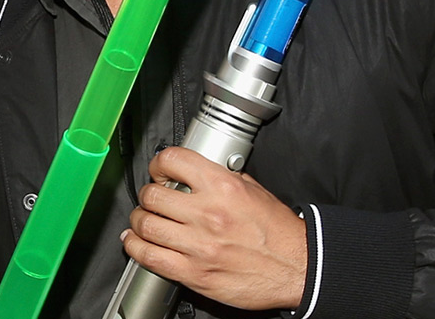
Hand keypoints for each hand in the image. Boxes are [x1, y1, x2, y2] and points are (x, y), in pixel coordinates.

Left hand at [120, 146, 307, 310]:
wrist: (299, 268)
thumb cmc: (280, 234)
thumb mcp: (254, 190)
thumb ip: (223, 178)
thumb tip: (198, 172)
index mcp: (224, 187)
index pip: (173, 161)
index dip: (159, 163)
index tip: (159, 170)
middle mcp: (208, 214)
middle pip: (152, 195)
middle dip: (148, 194)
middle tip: (152, 198)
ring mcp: (199, 245)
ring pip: (145, 225)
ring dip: (139, 221)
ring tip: (143, 220)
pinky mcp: (194, 273)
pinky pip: (150, 257)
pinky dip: (135, 247)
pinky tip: (136, 242)